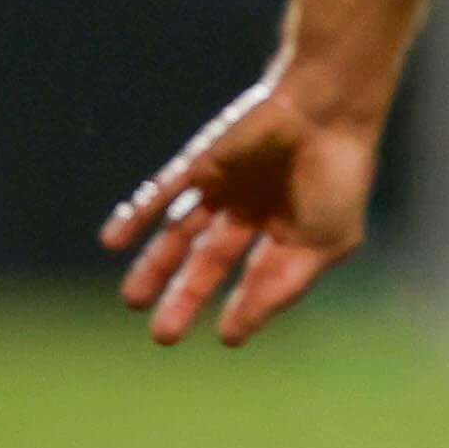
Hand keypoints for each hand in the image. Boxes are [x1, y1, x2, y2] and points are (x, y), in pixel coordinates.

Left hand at [101, 71, 380, 346]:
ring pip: (180, 232)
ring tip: (131, 301)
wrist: (324, 110)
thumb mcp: (322, 244)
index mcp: (291, 231)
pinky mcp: (200, 164)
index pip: (258, 277)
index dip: (243, 307)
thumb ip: (281, 287)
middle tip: (162, 337)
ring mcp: (224, 187)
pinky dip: (136, 216)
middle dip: (186, 296)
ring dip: (154, 266)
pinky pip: (162, 192)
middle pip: (209, 261)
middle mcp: (253, 212)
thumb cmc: (336, 179)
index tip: (227, 337)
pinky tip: (112, 241)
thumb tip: (235, 334)